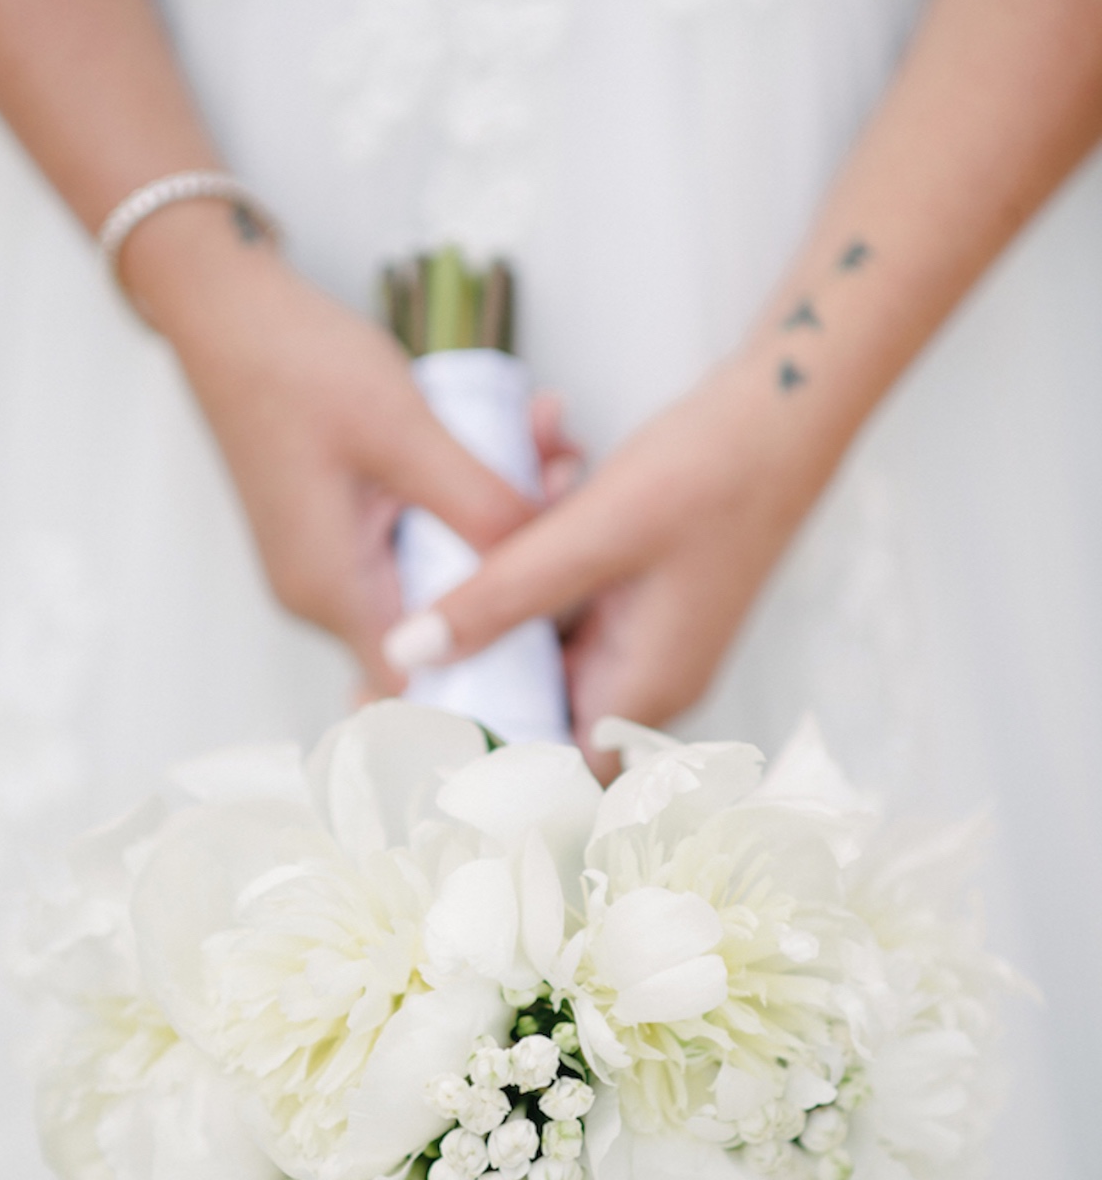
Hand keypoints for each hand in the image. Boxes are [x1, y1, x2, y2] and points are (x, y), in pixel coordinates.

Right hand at [124, 203, 537, 690]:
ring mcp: (332, 558)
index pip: (421, 687)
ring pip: (442, 566)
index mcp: (330, 589)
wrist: (225, 307)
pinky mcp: (342, 523)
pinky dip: (464, 495)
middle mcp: (325, 590)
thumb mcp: (406, 435)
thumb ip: (479, 508)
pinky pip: (421, 532)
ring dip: (498, 514)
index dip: (495, 670)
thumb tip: (544, 572)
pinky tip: (509, 436)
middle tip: (565, 481)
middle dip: (517, 559)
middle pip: (445, 618)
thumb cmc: (294, 363)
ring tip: (547, 442)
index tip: (562, 618)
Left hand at [384, 351, 837, 776]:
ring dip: (499, 588)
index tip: (392, 704)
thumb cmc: (713, 474)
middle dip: (468, 653)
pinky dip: (533, 558)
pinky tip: (540, 476)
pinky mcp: (631, 602)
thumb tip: (408, 656)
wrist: (787, 413)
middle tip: (397, 625)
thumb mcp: (590, 533)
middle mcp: (640, 683)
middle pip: (526, 706)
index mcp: (640, 693)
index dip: (462, 745)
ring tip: (481, 519)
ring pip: (536, 644)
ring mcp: (637, 643)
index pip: (536, 766)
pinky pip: (559, 601)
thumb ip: (498, 598)